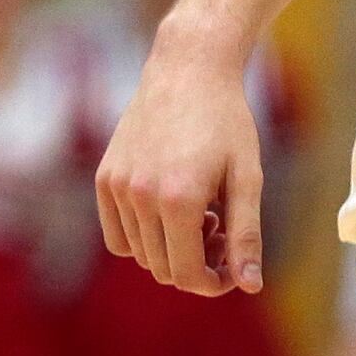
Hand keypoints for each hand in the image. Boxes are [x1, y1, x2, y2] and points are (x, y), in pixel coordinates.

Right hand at [96, 23, 264, 296]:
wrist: (188, 69)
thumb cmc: (226, 121)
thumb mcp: (247, 177)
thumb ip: (246, 234)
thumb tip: (250, 285)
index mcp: (178, 200)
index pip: (186, 275)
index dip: (212, 284)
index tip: (232, 271)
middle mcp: (140, 197)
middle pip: (163, 269)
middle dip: (196, 264)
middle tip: (222, 229)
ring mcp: (117, 187)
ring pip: (140, 254)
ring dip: (171, 248)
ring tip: (201, 211)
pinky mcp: (104, 178)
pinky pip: (117, 235)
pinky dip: (142, 236)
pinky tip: (170, 206)